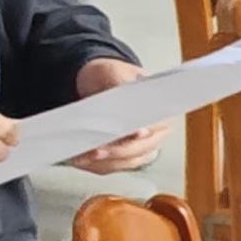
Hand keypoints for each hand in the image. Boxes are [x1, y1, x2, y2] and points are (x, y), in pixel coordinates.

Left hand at [64, 54, 169, 177]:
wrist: (97, 81)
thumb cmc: (109, 75)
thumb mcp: (115, 74)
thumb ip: (122, 89)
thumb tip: (130, 113)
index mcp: (160, 112)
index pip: (156, 126)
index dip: (144, 131)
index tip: (134, 134)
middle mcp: (155, 134)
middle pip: (139, 149)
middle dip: (116, 151)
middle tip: (97, 150)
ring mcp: (140, 148)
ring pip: (124, 162)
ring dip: (103, 162)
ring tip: (82, 157)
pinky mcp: (122, 157)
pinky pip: (111, 167)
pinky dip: (94, 165)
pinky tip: (80, 160)